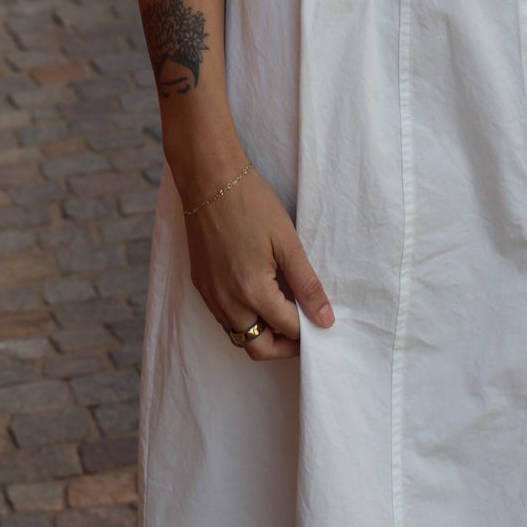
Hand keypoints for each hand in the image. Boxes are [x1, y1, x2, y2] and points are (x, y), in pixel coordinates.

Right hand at [183, 166, 334, 359]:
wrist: (209, 179)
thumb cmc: (252, 204)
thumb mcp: (288, 243)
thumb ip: (307, 285)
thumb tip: (325, 319)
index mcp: (251, 292)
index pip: (287, 329)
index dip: (310, 331)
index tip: (323, 324)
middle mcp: (226, 301)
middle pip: (258, 347)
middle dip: (284, 346)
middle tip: (305, 330)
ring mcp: (209, 295)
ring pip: (238, 335)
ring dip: (263, 334)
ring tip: (287, 313)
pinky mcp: (201, 285)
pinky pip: (224, 317)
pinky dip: (245, 319)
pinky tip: (262, 299)